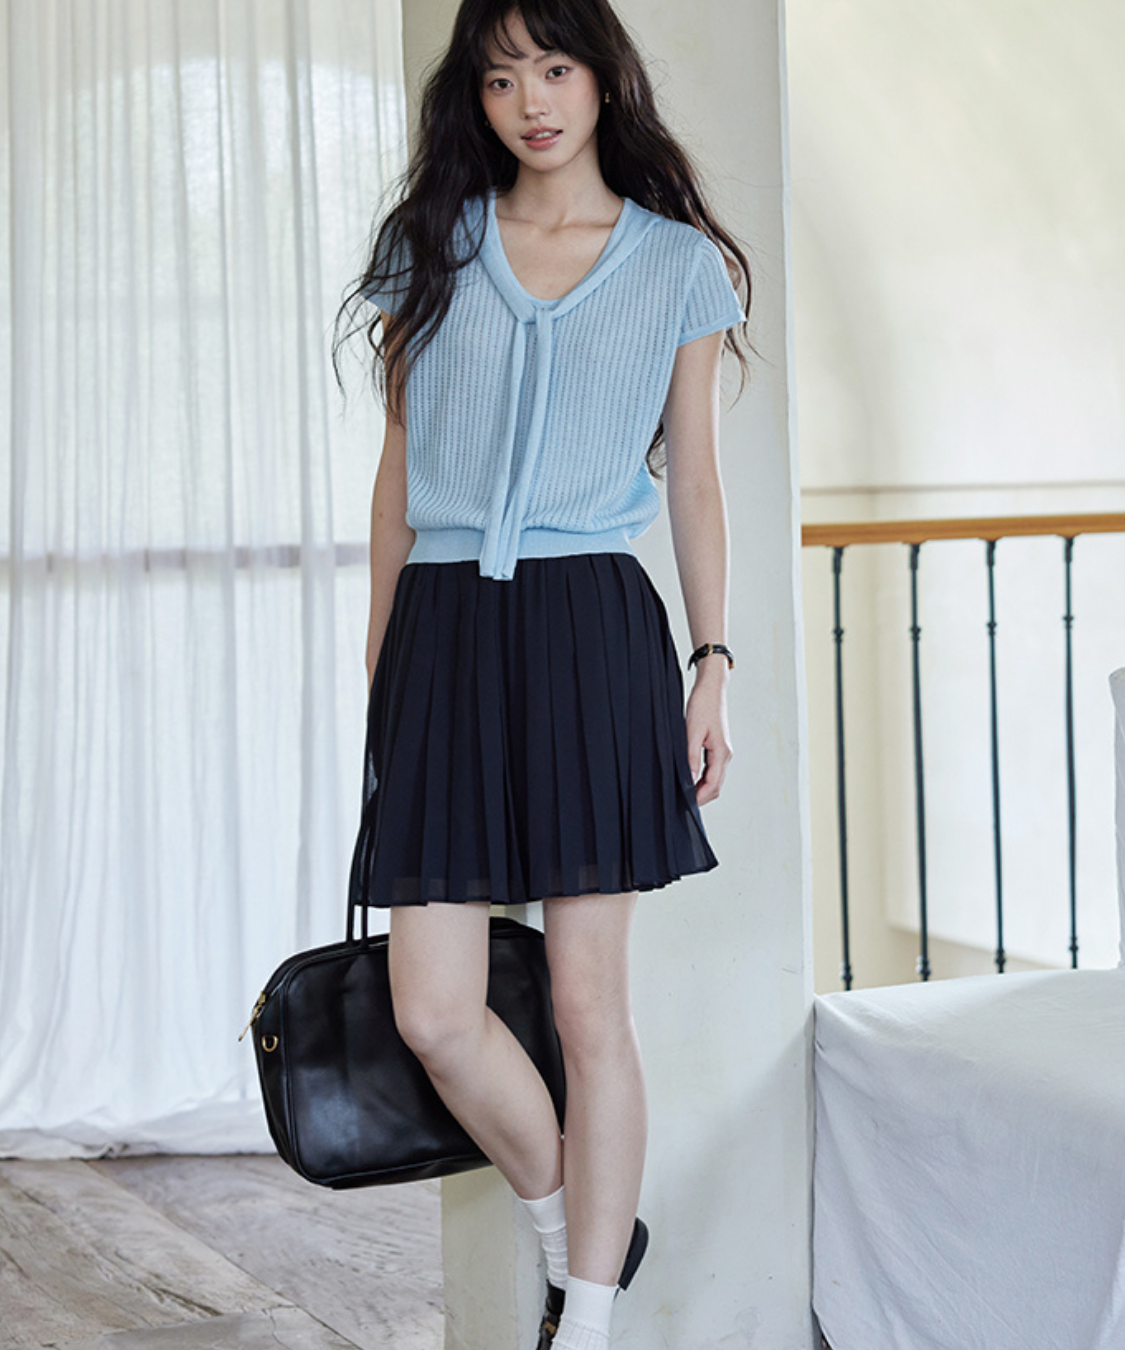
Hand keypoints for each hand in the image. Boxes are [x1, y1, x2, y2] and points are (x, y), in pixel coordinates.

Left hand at [684, 663, 731, 804]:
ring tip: (684, 794)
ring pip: (715, 780)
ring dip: (702, 790)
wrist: (711, 689)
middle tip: (682, 804)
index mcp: (722, 753)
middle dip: (701, 798)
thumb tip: (688, 779)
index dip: (699, 798)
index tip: (685, 805)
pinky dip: (703, 780)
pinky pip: (713, 771)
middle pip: (716, 787)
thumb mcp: (692, 732)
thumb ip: (691, 757)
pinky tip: (690, 780)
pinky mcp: (718, 748)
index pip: (712, 785)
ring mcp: (723, 752)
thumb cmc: (703, 705)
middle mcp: (726, 755)